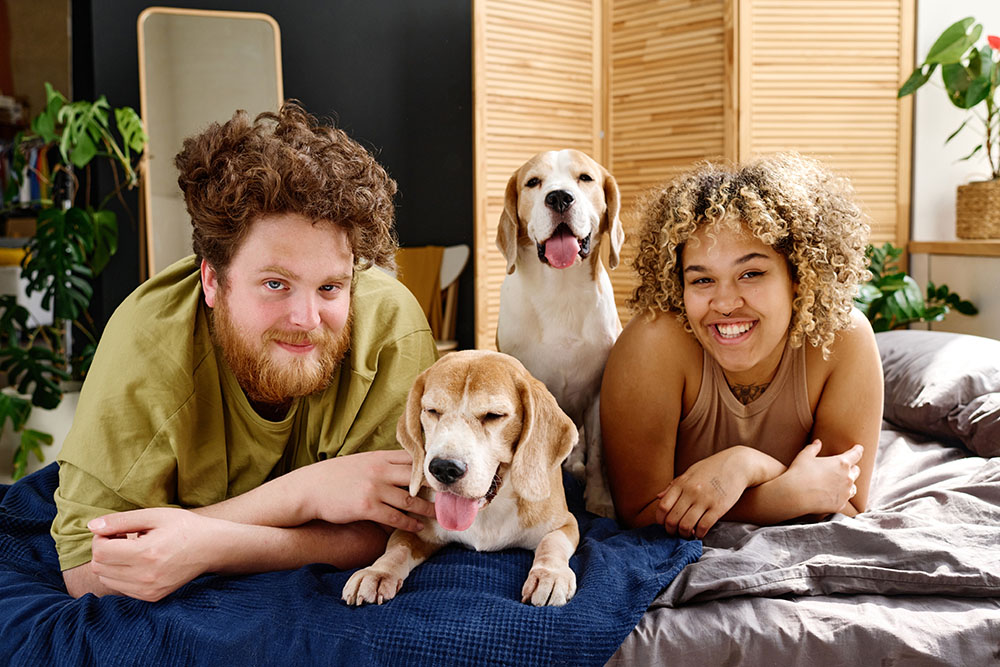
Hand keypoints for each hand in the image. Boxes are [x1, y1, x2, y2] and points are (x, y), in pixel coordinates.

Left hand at [87, 507, 215, 601]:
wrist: (212, 548)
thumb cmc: (184, 527)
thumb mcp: (155, 516)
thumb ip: (121, 520)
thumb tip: (91, 526)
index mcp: (146, 553)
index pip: (100, 551)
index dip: (101, 537)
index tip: (116, 530)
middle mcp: (146, 576)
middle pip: (99, 567)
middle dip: (104, 550)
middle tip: (122, 538)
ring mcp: (149, 590)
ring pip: (106, 580)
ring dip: (110, 564)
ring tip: (130, 550)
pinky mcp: (152, 597)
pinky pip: (120, 588)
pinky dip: (121, 575)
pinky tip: (138, 562)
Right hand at [300, 450, 434, 531]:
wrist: (309, 489)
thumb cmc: (335, 476)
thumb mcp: (360, 462)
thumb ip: (382, 463)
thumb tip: (402, 467)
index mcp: (379, 457)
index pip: (413, 458)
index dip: (431, 468)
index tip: (446, 476)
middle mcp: (380, 470)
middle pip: (417, 477)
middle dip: (436, 487)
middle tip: (452, 496)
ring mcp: (374, 488)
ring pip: (410, 499)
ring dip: (427, 508)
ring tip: (440, 514)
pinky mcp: (366, 507)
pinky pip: (395, 516)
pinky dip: (409, 522)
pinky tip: (418, 527)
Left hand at [655, 447, 751, 538]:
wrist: (737, 464)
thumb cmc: (712, 468)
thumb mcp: (690, 472)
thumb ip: (674, 485)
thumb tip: (658, 497)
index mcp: (682, 483)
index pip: (663, 506)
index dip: (660, 519)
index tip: (664, 523)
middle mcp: (691, 492)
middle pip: (672, 519)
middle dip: (671, 530)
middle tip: (674, 532)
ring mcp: (705, 500)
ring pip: (686, 526)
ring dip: (684, 534)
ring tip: (686, 534)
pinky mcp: (718, 508)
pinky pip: (703, 527)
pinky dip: (698, 534)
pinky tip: (699, 533)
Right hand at [784, 441, 862, 514]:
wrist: (795, 495)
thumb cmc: (799, 473)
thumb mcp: (805, 456)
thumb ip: (813, 448)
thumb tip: (817, 442)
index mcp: (841, 463)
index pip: (855, 454)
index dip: (858, 450)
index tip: (859, 448)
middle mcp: (847, 478)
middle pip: (856, 471)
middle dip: (851, 468)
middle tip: (845, 467)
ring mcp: (845, 492)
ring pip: (852, 487)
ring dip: (848, 483)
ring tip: (840, 483)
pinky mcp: (840, 504)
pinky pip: (844, 499)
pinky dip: (840, 496)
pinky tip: (832, 495)